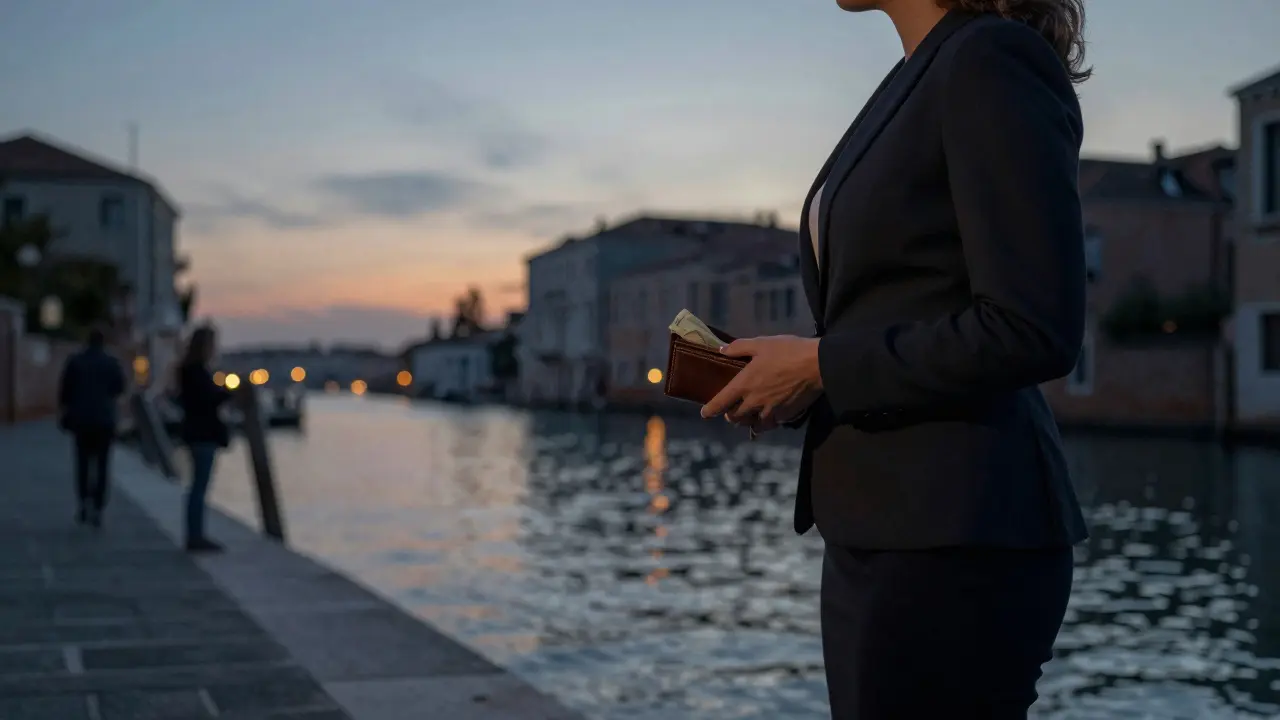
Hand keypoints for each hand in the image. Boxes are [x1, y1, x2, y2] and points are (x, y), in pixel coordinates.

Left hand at [700, 335, 822, 427]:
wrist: (817, 365)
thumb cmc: (788, 351)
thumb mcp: (761, 343)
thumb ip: (739, 348)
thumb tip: (721, 350)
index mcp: (744, 384)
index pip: (721, 403)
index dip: (710, 410)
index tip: (704, 413)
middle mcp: (754, 402)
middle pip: (735, 418)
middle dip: (730, 415)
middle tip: (731, 410)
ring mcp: (770, 411)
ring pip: (752, 424)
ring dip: (747, 421)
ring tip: (748, 416)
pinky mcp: (785, 416)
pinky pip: (770, 425)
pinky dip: (765, 424)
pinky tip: (767, 419)